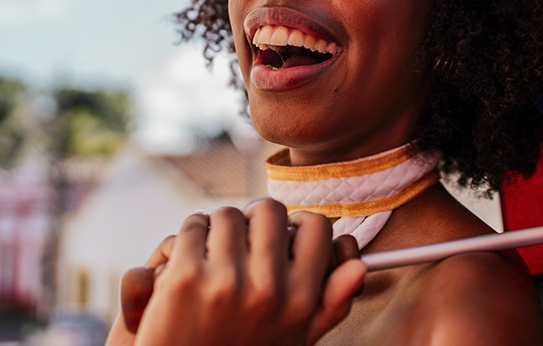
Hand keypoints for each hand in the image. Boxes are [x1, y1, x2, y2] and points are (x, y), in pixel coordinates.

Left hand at [107, 200, 365, 345]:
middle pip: (269, 209)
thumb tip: (359, 266)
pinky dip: (188, 237)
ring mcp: (224, 281)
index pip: (316, 227)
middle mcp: (267, 288)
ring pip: (227, 214)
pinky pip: (192, 227)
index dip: (296, 224)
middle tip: (241, 240)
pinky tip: (183, 261)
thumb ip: (329, 304)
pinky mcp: (184, 277)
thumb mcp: (292, 340)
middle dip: (254, 220)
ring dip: (218, 228)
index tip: (281, 234)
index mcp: (299, 300)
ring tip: (211, 253)